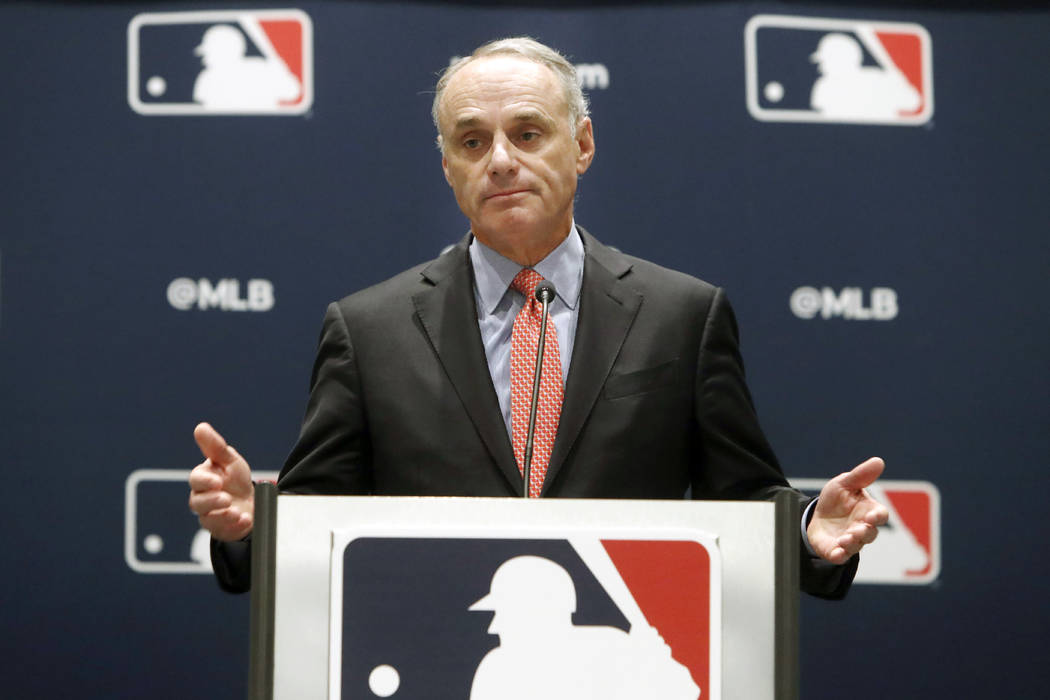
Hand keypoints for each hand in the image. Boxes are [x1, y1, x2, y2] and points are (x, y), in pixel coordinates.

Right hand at [188, 422, 254, 540]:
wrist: (252, 502)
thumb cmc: (237, 480)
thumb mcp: (230, 460)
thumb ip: (215, 446)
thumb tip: (200, 427)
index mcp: (204, 479)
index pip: (196, 480)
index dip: (204, 481)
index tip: (217, 481)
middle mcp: (203, 498)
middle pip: (197, 502)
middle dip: (212, 501)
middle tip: (226, 498)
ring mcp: (210, 515)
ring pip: (207, 519)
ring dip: (222, 515)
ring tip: (237, 512)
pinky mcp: (220, 530)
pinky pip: (222, 531)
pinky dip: (234, 525)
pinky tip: (245, 519)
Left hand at [806, 457, 889, 564]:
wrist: (815, 514)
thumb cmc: (836, 499)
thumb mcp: (844, 483)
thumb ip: (860, 476)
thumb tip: (878, 461)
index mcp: (868, 511)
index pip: (880, 515)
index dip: (878, 516)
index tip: (873, 515)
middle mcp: (862, 528)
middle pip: (870, 533)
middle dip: (864, 532)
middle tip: (856, 530)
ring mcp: (850, 541)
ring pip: (856, 546)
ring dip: (852, 543)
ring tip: (844, 539)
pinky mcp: (836, 550)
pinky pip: (841, 556)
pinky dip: (839, 555)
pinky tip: (836, 553)